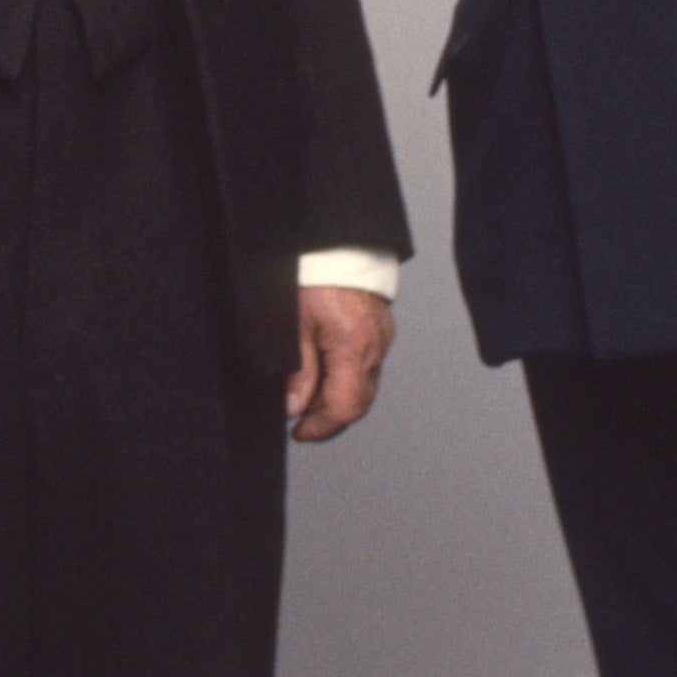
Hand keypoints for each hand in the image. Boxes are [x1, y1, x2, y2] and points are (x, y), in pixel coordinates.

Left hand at [288, 284, 392, 442]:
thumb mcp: (294, 325)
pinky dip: (345, 379)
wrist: (336, 244)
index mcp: (354, 347)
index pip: (345, 407)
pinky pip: (366, 367)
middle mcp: (375, 347)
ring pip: (364, 387)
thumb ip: (298, 371)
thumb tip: (294, 408)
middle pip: (358, 402)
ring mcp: (382, 339)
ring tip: (307, 399)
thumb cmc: (313, 277)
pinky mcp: (380, 331)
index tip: (299, 432)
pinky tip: (323, 374)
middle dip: (328, 418)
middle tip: (300, 421)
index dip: (321, 427)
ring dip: (336, 399)